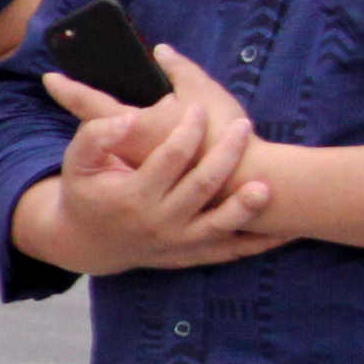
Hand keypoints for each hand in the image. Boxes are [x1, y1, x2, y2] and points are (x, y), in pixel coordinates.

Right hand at [41, 45, 273, 272]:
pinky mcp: (192, 254)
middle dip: (226, 153)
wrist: (88, 243)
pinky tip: (287, 231)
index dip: (187, 130)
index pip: (168, 158)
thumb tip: (129, 118)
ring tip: (267, 184)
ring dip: (246, 206)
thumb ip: (96, 135)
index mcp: (132, 197)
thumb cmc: (86, 192)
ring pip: (220, 224)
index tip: (198, 109)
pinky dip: (260, 244)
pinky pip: (231, 251)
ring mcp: (178, 242)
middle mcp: (157, 223)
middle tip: (243, 126)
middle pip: (202, 185)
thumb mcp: (76, 162)